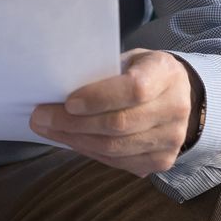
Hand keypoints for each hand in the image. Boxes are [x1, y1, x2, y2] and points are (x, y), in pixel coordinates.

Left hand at [29, 48, 194, 176]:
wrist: (181, 96)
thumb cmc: (143, 71)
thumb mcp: (131, 59)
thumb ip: (104, 71)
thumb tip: (58, 88)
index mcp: (166, 74)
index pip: (134, 89)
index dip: (99, 98)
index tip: (67, 101)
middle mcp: (175, 109)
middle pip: (119, 124)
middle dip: (73, 123)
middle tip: (40, 117)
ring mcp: (171, 140)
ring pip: (115, 148)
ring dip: (75, 140)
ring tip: (47, 129)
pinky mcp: (161, 161)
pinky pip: (118, 162)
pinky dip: (89, 151)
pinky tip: (70, 140)